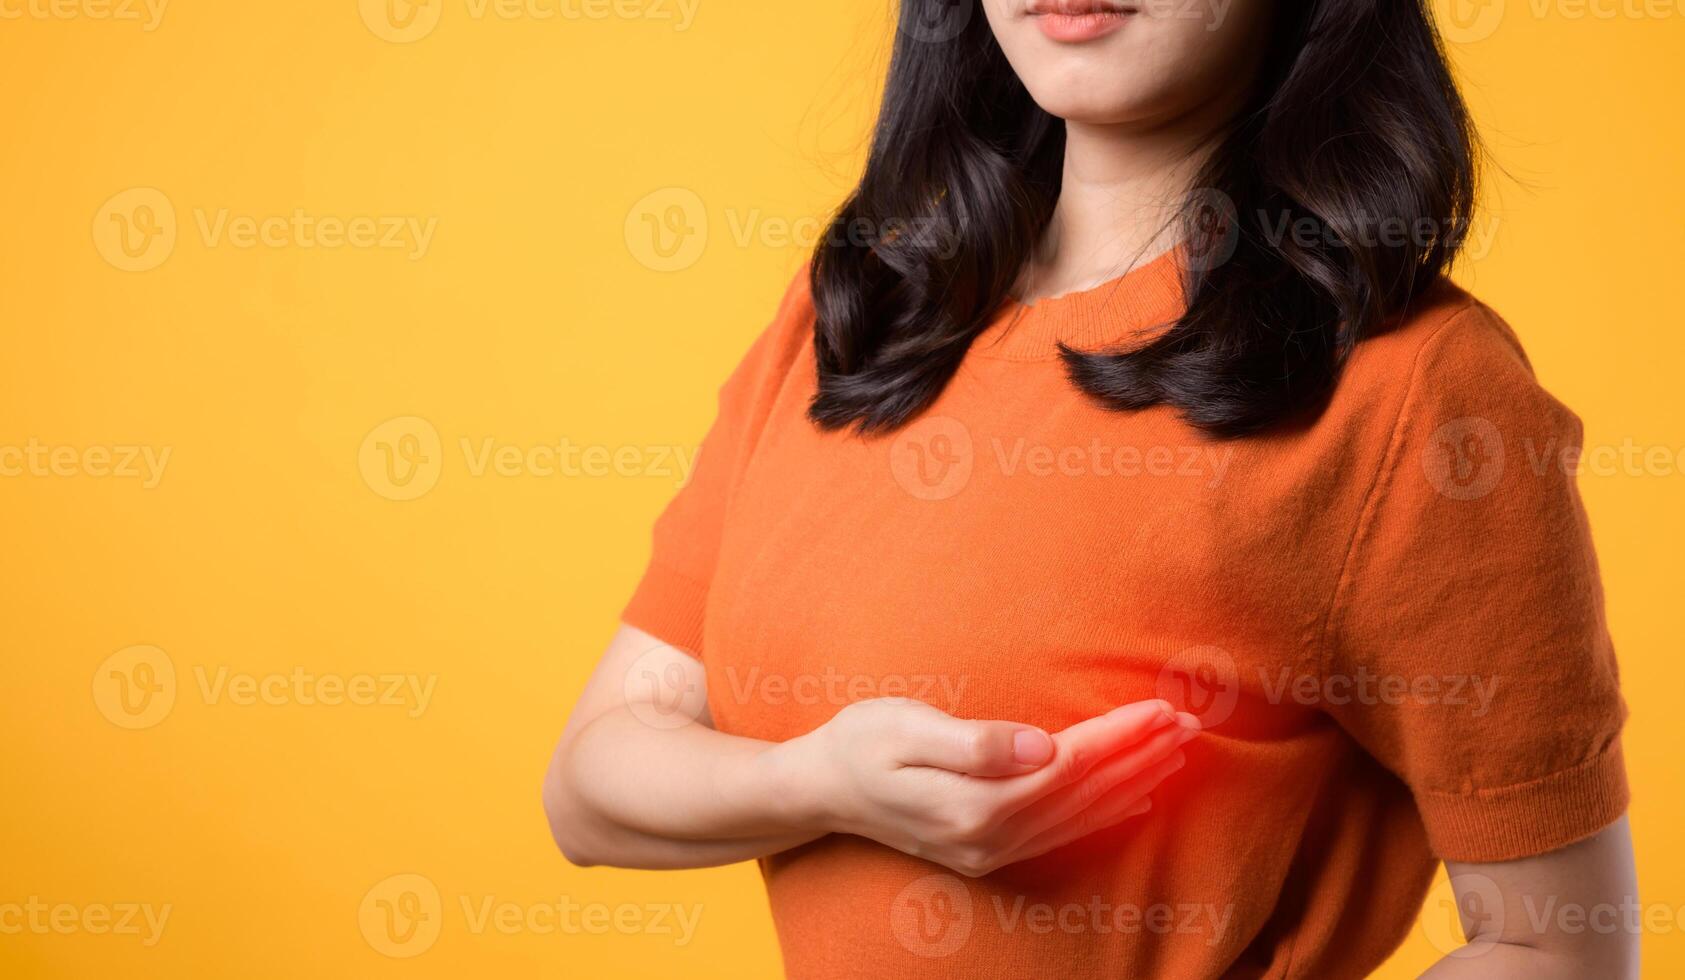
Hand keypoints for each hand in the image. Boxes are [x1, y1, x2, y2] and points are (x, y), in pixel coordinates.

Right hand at [777, 697, 1199, 876]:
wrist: (820, 789)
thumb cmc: (860, 742)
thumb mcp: (905, 726)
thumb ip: (973, 742)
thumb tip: (1038, 745)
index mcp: (973, 803)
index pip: (1067, 766)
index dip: (1118, 738)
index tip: (1161, 708)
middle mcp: (989, 837)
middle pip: (1084, 795)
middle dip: (1140, 758)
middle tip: (1189, 722)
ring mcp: (990, 851)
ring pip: (1081, 818)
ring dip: (1134, 784)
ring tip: (1178, 752)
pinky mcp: (989, 851)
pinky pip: (1064, 833)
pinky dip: (1105, 813)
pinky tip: (1136, 796)